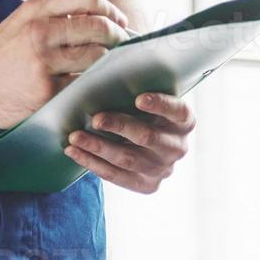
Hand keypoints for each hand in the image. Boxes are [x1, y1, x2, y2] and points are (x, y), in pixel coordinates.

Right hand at [0, 0, 129, 128]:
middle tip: (120, 44)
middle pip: (99, 27)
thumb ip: (57, 15)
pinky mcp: (47, 93)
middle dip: (118, 36)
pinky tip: (88, 83)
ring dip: (107, 61)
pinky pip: (85, 83)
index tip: (116, 20)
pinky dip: (92, 83)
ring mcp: (43, 64)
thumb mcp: (22, 22)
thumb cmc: (2, 55)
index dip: (110, 8)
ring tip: (103, 64)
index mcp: (35, 10)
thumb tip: (105, 16)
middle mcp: (39, 33)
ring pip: (98, 57)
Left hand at [65, 93, 194, 192]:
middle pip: (148, 137)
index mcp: (184, 121)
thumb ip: (133, 90)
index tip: (138, 99)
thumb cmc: (140, 113)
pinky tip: (74, 152)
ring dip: (98, 147)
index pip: (177, 111)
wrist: (145, 146)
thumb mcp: (146, 100)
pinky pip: (116, 176)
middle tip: (95, 119)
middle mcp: (178, 147)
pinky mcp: (148, 185)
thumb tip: (100, 74)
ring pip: (128, 159)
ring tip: (75, 137)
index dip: (160, 105)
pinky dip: (92, 163)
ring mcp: (164, 169)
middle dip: (119, 126)